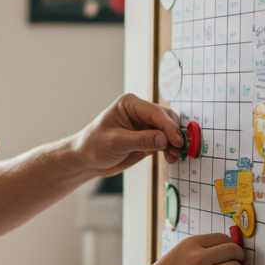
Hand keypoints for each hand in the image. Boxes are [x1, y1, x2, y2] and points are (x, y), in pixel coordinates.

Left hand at [71, 94, 185, 174]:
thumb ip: (142, 140)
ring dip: (173, 143)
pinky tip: (170, 158)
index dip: (168, 127)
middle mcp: (139, 111)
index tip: (177, 141)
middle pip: (166, 118)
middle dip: (174, 134)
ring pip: (168, 130)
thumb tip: (165, 140)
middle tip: (178, 150)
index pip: (155, 112)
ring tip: (174, 156)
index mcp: (130, 104)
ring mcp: (144, 125)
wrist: (86, 160)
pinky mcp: (147, 138)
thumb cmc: (94, 146)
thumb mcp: (117, 143)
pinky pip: (164, 141)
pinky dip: (169, 149)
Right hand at [120, 233, 243, 264]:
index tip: (231, 252)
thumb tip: (223, 252)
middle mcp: (199, 257)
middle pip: (233, 250)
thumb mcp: (176, 254)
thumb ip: (198, 252)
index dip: (230, 245)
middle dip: (239, 257)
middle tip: (237, 263)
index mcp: (190, 244)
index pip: (223, 238)